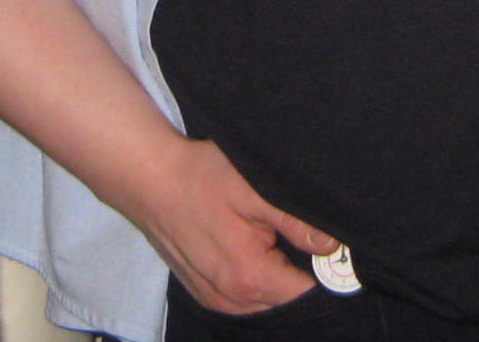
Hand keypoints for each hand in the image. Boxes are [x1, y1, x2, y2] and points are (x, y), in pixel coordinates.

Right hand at [117, 134, 335, 314]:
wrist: (147, 176)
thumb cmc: (198, 176)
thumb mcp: (252, 188)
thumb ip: (294, 220)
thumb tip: (332, 245)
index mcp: (248, 276)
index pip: (304, 295)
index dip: (322, 273)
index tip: (329, 250)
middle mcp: (230, 298)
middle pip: (284, 302)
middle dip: (297, 275)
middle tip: (297, 237)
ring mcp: (212, 298)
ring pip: (263, 303)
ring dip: (274, 280)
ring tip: (271, 239)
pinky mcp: (200, 290)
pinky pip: (240, 300)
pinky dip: (253, 283)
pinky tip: (251, 251)